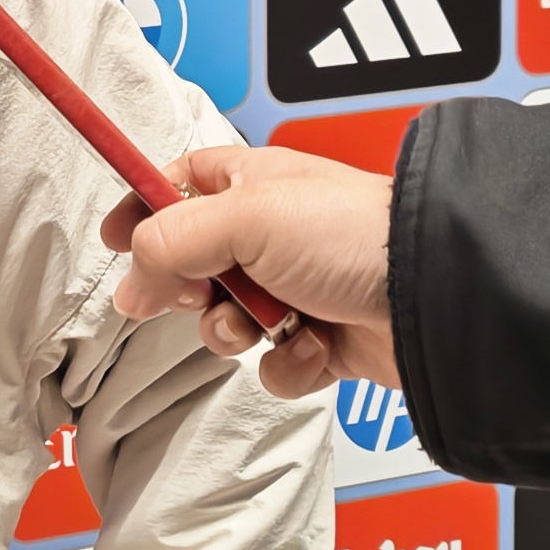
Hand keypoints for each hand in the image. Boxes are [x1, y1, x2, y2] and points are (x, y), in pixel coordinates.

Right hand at [105, 139, 397, 399]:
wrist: (433, 295)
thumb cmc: (353, 234)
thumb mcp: (242, 218)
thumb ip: (168, 242)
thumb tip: (128, 281)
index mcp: (250, 184)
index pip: (176, 184)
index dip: (142, 208)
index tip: (116, 239)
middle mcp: (270, 233)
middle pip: (190, 265)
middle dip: (189, 290)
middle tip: (202, 291)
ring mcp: (295, 288)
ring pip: (224, 323)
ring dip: (236, 332)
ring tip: (269, 322)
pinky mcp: (319, 339)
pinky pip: (270, 366)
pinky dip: (286, 364)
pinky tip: (315, 345)